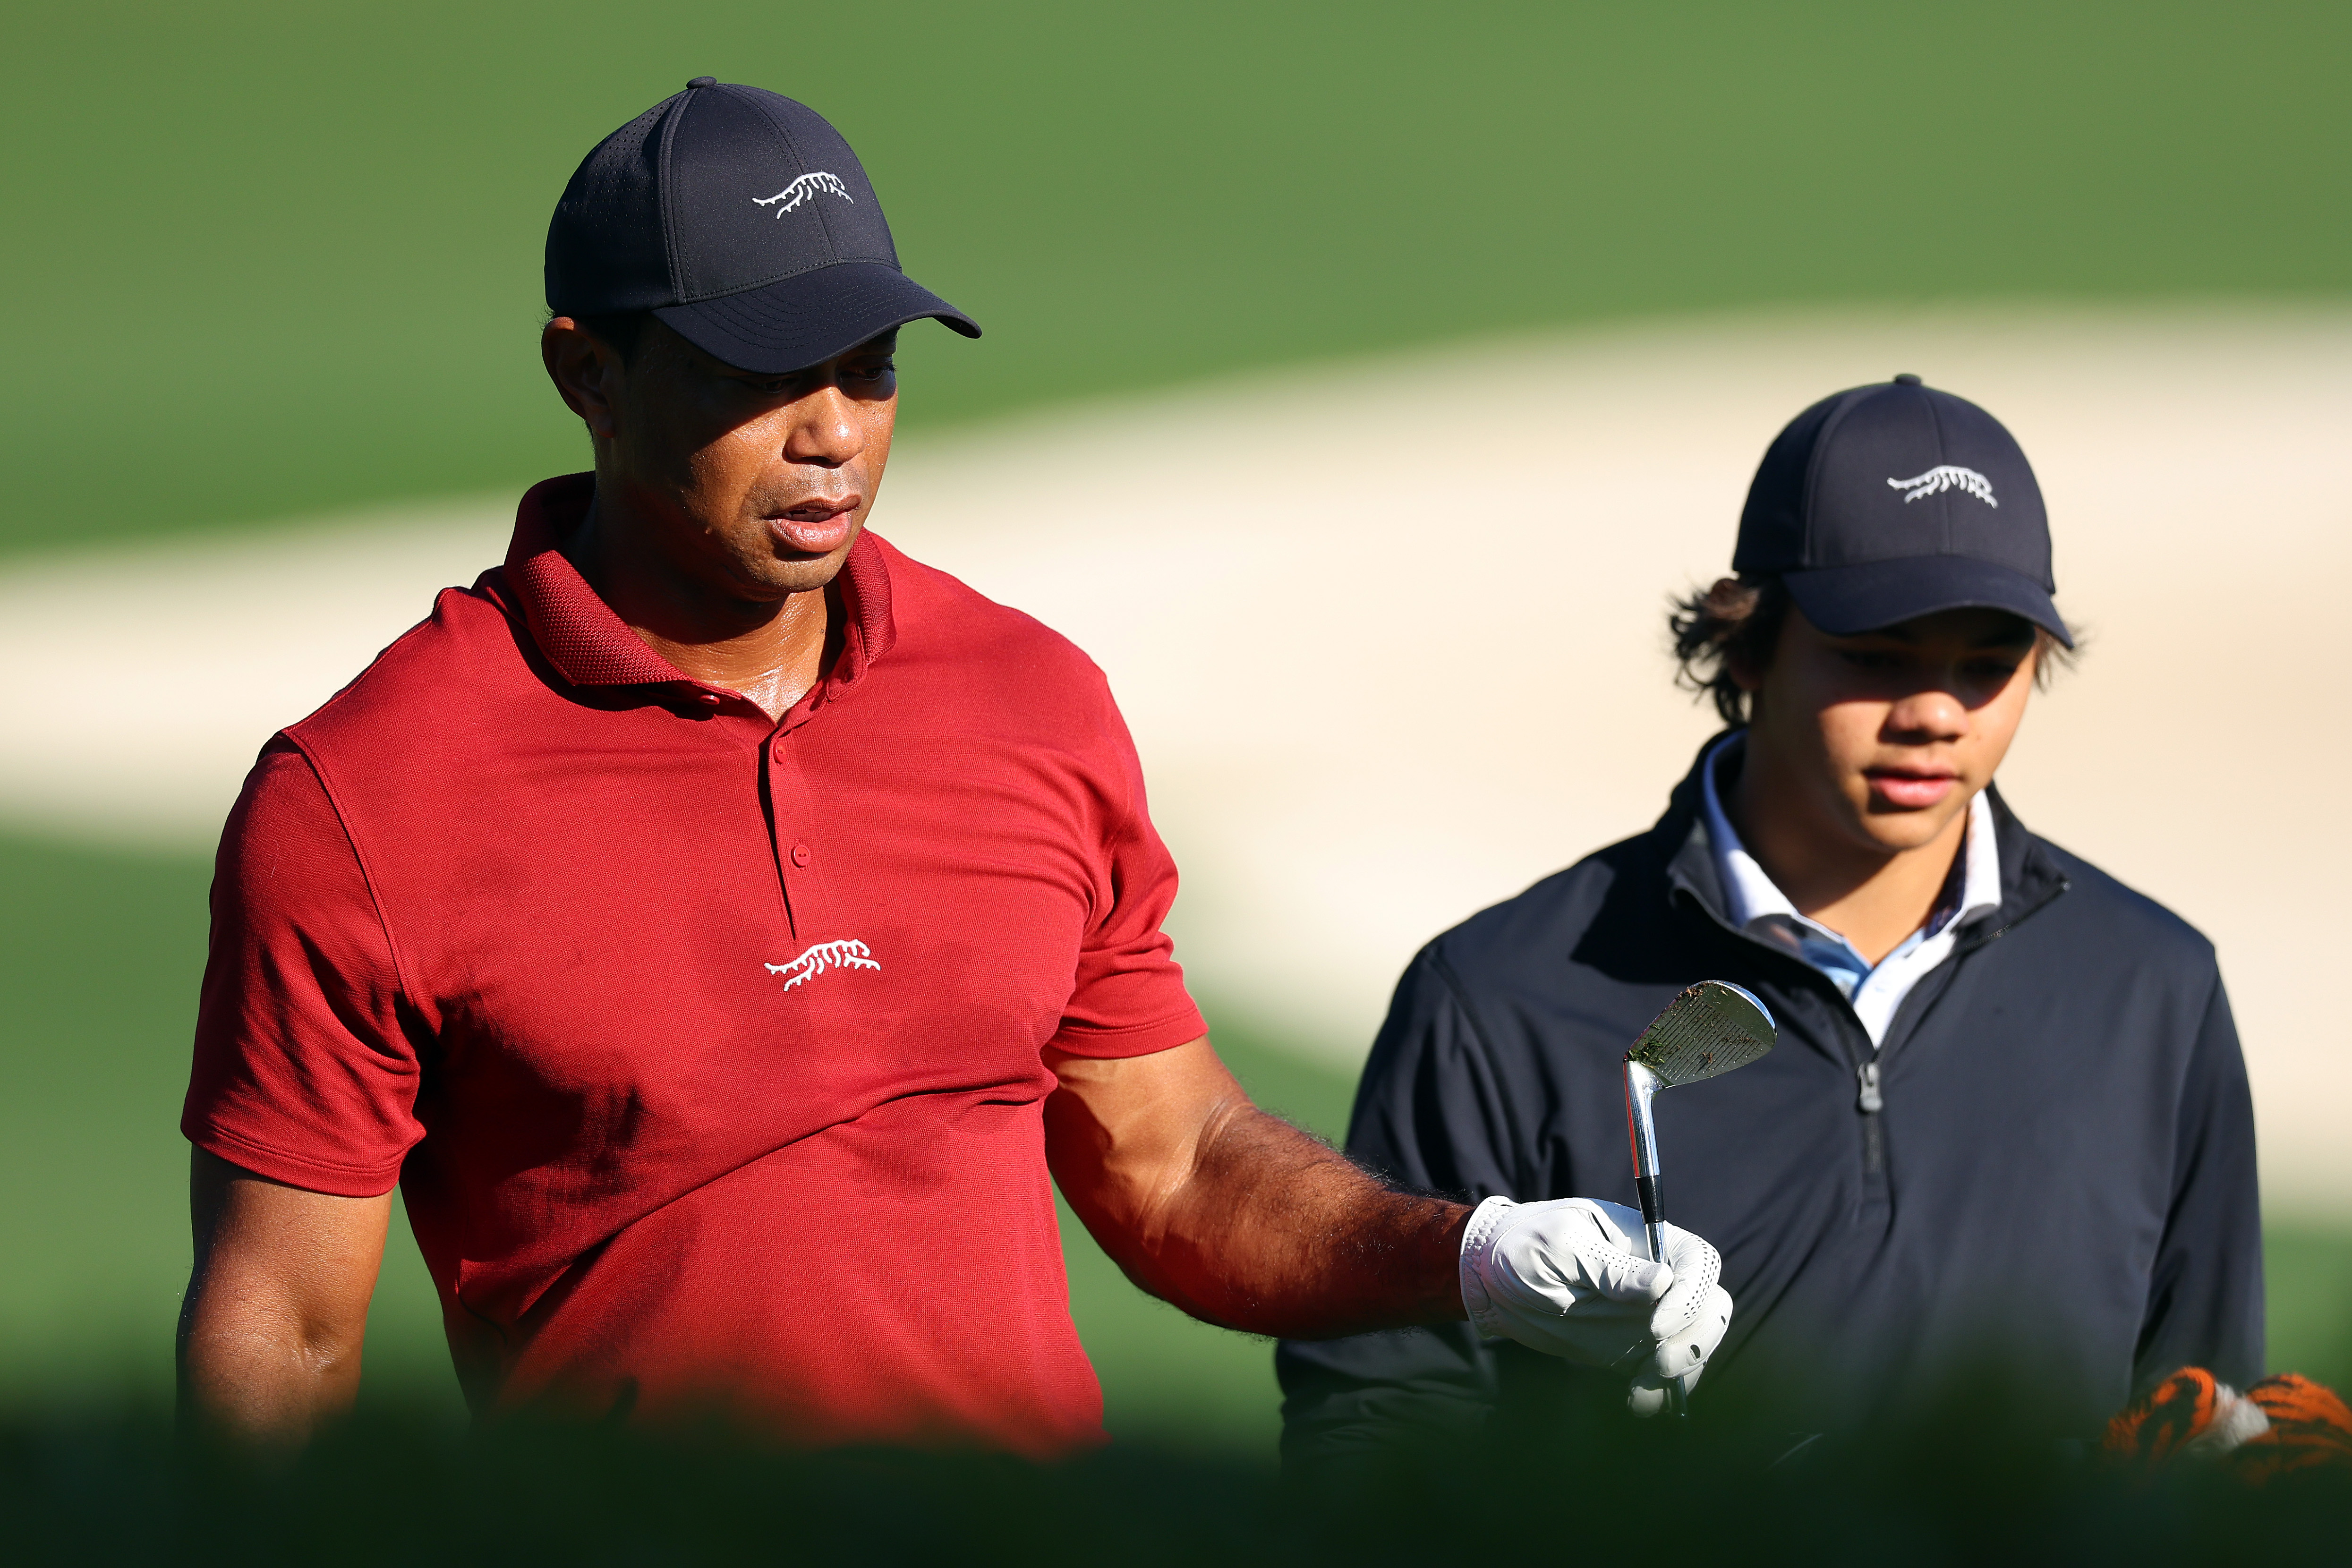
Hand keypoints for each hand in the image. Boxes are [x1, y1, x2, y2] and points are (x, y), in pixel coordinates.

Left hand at [1458, 1195, 1733, 1415]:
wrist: (1494, 1279)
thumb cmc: (1523, 1247)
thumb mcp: (1558, 1249)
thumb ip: (1607, 1267)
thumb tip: (1662, 1283)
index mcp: (1645, 1240)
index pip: (1699, 1262)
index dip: (1691, 1296)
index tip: (1656, 1325)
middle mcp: (1657, 1278)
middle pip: (1712, 1306)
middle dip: (1696, 1339)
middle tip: (1659, 1363)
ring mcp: (1649, 1315)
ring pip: (1695, 1343)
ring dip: (1682, 1371)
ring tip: (1640, 1389)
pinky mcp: (1633, 1347)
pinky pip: (1665, 1373)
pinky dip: (1661, 1392)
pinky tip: (1635, 1402)